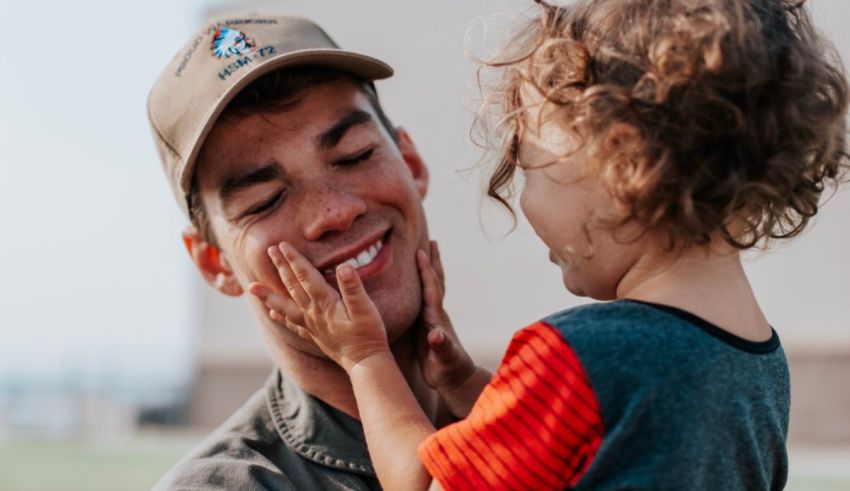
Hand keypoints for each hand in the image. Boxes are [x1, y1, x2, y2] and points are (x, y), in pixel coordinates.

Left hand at [255, 241, 389, 371]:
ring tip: (252, 287)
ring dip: (269, 294)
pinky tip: (272, 313)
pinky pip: (292, 323)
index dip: (294, 259)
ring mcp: (311, 325)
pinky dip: (280, 316)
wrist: (365, 364)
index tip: (282, 245)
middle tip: (269, 250)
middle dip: (281, 266)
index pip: (306, 276)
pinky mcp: (314, 335)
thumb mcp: (365, 309)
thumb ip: (353, 288)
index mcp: (325, 303)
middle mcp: (313, 313)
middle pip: (292, 286)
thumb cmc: (368, 335)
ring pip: (285, 305)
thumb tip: (344, 267)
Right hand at [417, 241, 475, 393]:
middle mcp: (437, 315)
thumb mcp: (444, 360)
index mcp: (436, 319)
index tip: (420, 251)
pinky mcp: (430, 325)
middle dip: (433, 263)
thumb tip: (435, 335)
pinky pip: (425, 299)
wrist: (457, 380)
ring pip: (433, 289)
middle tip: (430, 241)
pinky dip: (423, 286)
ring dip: (430, 270)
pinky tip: (419, 282)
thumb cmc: (448, 371)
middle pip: (436, 283)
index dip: (426, 271)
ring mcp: (435, 319)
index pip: (431, 290)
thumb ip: (441, 347)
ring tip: (426, 253)